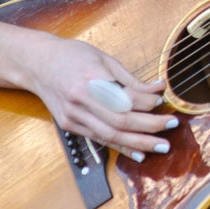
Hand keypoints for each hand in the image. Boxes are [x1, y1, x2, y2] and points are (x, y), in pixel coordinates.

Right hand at [23, 36, 175, 161]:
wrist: (37, 63)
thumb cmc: (73, 56)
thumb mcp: (104, 59)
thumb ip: (130, 79)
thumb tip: (158, 89)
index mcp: (91, 79)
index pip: (125, 98)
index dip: (147, 102)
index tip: (162, 101)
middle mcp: (81, 100)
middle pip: (120, 121)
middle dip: (149, 126)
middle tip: (172, 125)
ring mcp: (73, 116)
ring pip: (111, 135)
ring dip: (139, 143)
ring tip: (162, 145)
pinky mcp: (70, 126)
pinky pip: (100, 140)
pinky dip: (121, 147)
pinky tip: (138, 153)